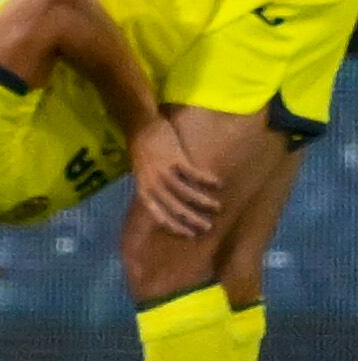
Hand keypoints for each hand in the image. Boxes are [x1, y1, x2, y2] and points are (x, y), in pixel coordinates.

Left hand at [128, 114, 222, 237]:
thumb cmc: (144, 151)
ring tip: (217, 208)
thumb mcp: (144, 174)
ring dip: (203, 202)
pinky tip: (218, 184)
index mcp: (143, 189)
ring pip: (185, 193)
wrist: (142, 126)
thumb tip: (172, 206)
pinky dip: (206, 180)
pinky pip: (193, 174)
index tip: (190, 235)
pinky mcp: (174, 158)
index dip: (175, 226)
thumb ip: (156, 189)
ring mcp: (162, 171)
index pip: (158, 214)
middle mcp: (152, 183)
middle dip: (192, 219)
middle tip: (208, 227)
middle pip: (174, 207)